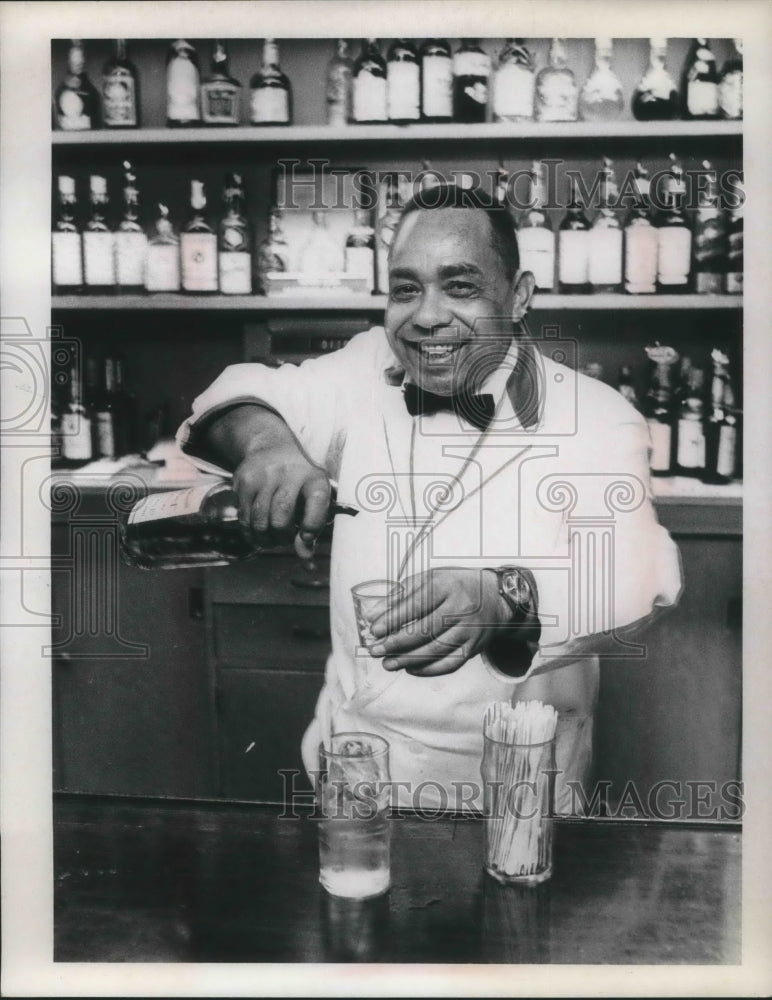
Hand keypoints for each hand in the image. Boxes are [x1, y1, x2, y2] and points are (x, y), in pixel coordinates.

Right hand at [232, 442, 330, 547]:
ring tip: (270, 539)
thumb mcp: (312, 496)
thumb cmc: (298, 480)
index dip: (312, 526)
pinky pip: (244, 516)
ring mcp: (263, 475)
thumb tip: (306, 560)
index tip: (306, 538)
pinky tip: (256, 532)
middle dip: (281, 538)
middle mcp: (289, 473)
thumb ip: (311, 527)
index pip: (317, 502)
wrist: (271, 446)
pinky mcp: (243, 480)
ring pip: (259, 520)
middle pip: (280, 517)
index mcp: (314, 477)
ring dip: (264, 538)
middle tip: (283, 540)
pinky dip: (250, 531)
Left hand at [368, 568, 511, 676]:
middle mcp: (461, 607)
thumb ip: (401, 595)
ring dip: (409, 660)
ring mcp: (470, 629)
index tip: (374, 630)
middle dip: (396, 643)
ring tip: (388, 664)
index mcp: (446, 585)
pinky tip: (410, 669)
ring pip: (437, 650)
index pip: (416, 604)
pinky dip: (428, 670)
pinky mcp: (474, 647)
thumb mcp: (430, 579)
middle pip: (425, 629)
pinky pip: (450, 664)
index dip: (393, 619)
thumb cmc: (454, 586)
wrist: (495, 597)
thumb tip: (373, 615)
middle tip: (376, 650)